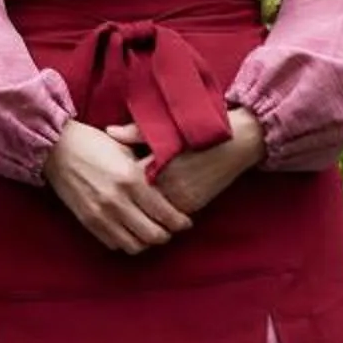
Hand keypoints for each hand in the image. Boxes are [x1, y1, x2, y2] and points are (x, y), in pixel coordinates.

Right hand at [44, 119, 192, 253]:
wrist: (55, 148)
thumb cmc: (92, 143)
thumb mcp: (125, 149)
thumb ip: (147, 168)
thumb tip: (169, 182)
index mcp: (131, 179)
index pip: (166, 214)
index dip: (181, 223)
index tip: (185, 222)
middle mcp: (118, 201)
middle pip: (154, 236)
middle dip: (166, 235)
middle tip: (168, 228)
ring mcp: (101, 214)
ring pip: (135, 245)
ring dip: (146, 242)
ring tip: (148, 231)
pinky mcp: (88, 222)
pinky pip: (114, 244)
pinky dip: (125, 241)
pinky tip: (128, 230)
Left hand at [113, 107, 265, 215]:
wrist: (236, 143)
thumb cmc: (198, 131)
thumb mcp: (167, 127)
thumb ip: (136, 132)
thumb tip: (109, 131)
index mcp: (160, 162)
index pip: (129, 179)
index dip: (116, 179)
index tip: (106, 178)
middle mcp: (171, 184)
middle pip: (140, 200)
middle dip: (127, 200)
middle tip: (111, 197)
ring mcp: (184, 197)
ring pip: (155, 212)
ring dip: (143, 210)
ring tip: (127, 206)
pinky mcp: (195, 205)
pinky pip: (170, 216)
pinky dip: (160, 214)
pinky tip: (149, 209)